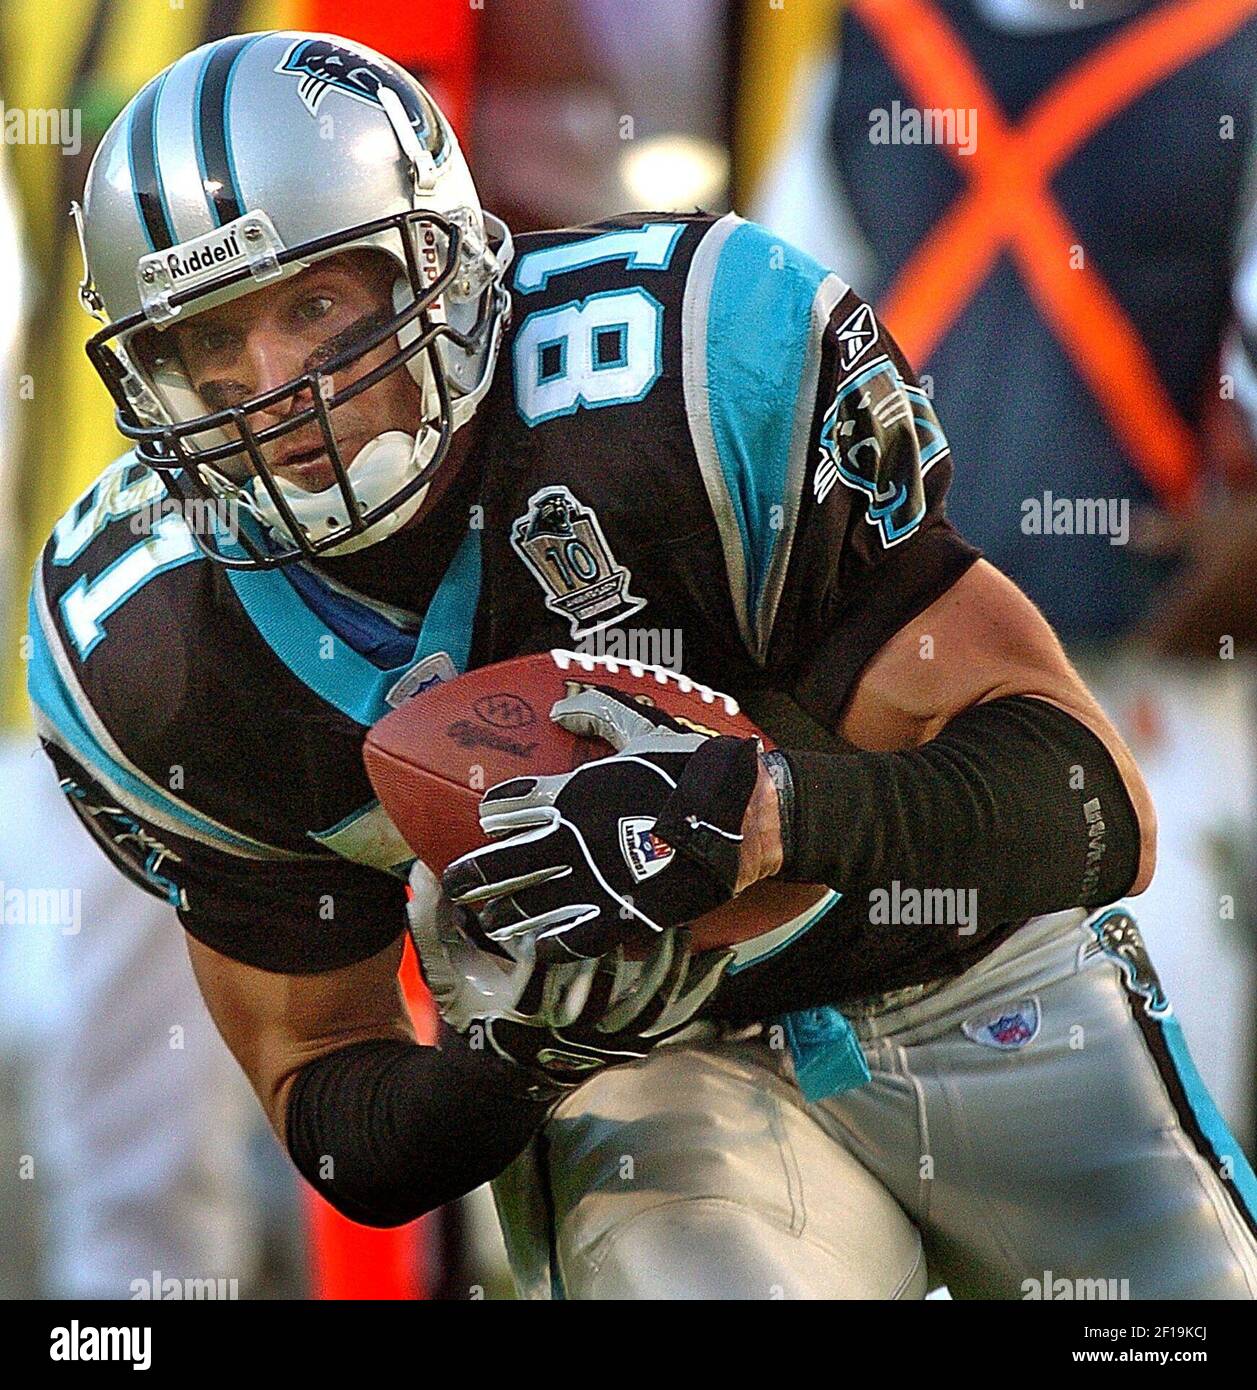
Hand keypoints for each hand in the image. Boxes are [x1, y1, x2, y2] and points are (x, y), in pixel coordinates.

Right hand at [407, 860, 732, 1092]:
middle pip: (606, 987)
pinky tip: (718, 954)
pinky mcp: (632, 1046)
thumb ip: (433, 922)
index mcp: (521, 1012)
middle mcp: (568, 1034)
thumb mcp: (445, 971)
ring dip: (670, 961)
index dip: (564, 937)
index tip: (576, 897)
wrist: (497, 1083)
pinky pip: (674, 1019)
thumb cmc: (473, 1013)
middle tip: (643, 894)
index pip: (548, 973)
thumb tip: (421, 868)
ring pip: (649, 1004)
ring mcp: (605, 1044)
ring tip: (686, 916)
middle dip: (625, 942)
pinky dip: (698, 988)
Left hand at [441, 685, 766, 961]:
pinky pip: (569, 938)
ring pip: (527, 904)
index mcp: (571, 794)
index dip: (496, 814)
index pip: (509, 805)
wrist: (739, 817)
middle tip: (457, 883)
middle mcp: (570, 839)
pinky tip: (533, 946)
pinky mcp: (617, 917)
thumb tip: (560, 708)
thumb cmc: (690, 771)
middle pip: (503, 861)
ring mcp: (591, 882)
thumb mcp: (641, 730)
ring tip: (487, 920)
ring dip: (501, 913)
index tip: (490, 820)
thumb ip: (597, 715)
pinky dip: (545, 944)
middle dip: (474, 875)